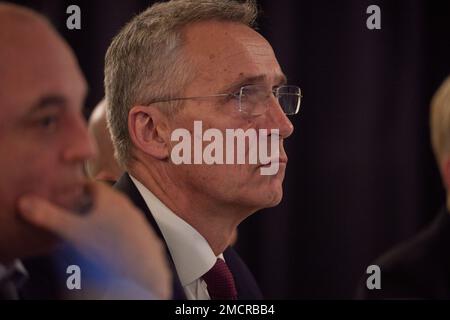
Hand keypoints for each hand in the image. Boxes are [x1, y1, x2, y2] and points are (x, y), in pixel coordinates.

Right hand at [17, 182, 171, 298]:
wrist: (141, 273)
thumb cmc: (107, 248)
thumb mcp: (73, 231)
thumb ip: (50, 216)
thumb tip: (26, 203)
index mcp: (111, 200)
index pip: (94, 184)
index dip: (80, 187)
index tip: (70, 192)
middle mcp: (129, 208)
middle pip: (107, 201)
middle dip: (92, 206)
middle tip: (77, 214)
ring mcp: (141, 224)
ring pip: (121, 217)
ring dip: (108, 222)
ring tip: (93, 233)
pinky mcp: (148, 241)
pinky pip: (131, 235)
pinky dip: (120, 238)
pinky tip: (112, 249)